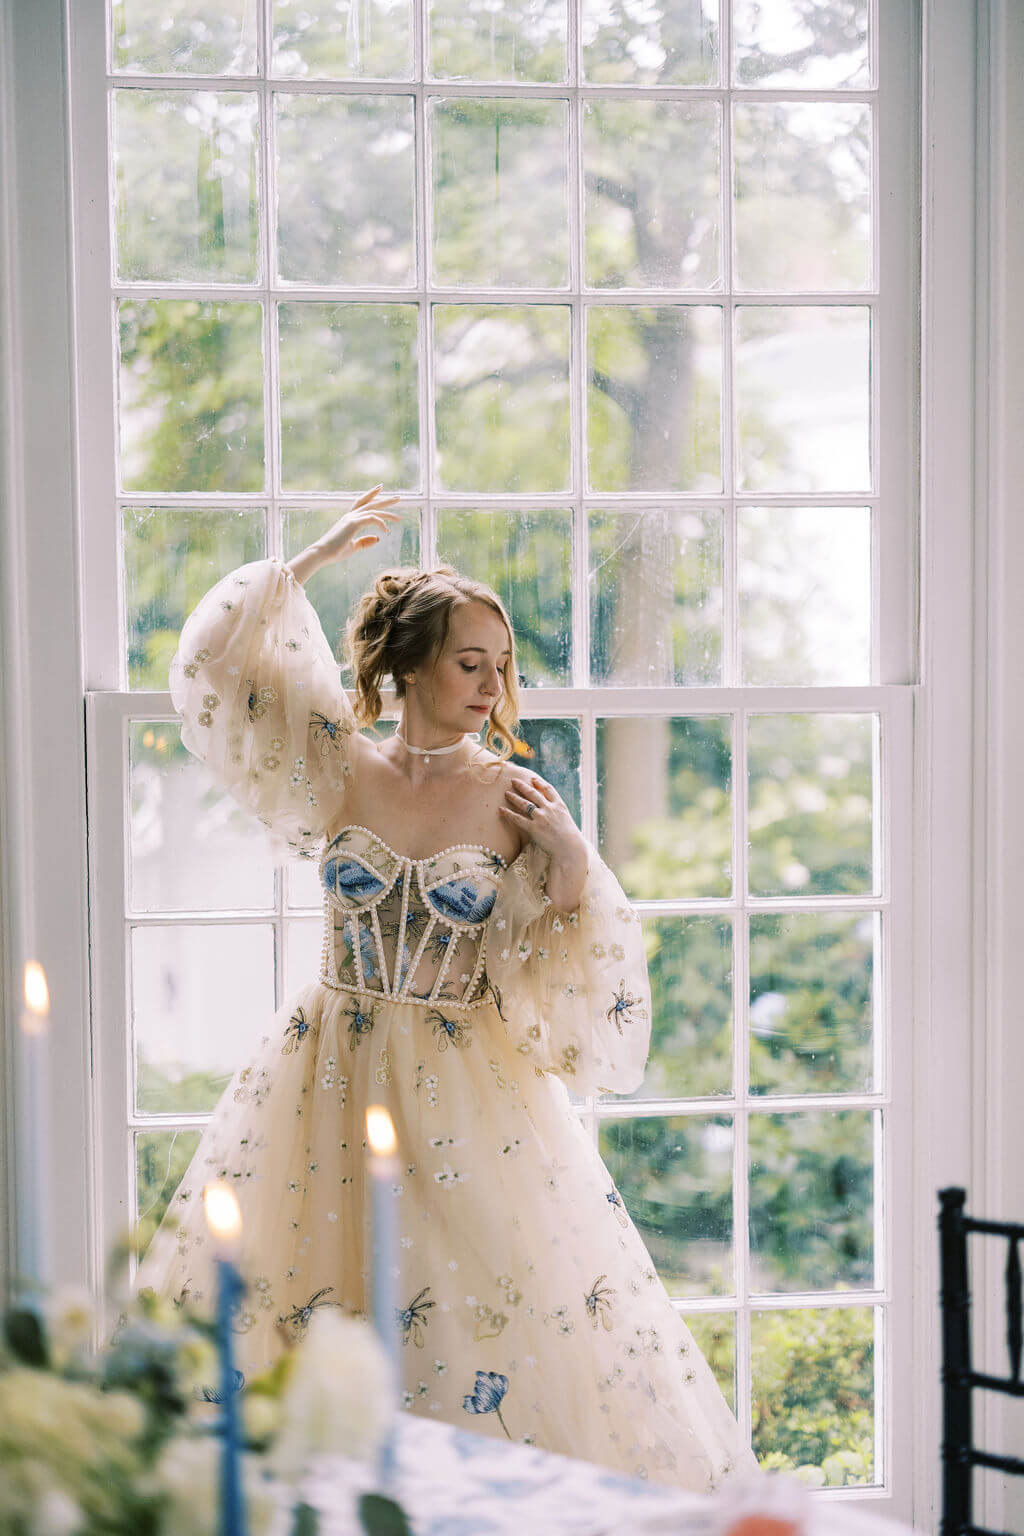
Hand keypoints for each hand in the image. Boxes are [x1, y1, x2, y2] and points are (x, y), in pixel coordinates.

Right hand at [285, 485, 403, 582]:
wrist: (323, 554)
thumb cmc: (335, 552)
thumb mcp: (354, 547)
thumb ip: (365, 542)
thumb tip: (378, 538)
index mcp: (349, 519)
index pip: (361, 503)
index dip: (371, 495)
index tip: (380, 489)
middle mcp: (350, 516)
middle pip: (370, 503)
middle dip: (385, 500)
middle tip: (399, 498)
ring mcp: (351, 518)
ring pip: (373, 510)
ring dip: (387, 513)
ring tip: (399, 518)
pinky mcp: (353, 523)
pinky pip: (372, 518)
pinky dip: (380, 523)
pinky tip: (386, 531)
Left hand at [501, 772, 586, 865]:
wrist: (570, 848)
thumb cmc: (571, 838)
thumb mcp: (567, 821)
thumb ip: (558, 815)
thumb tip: (552, 814)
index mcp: (560, 805)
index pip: (548, 789)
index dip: (539, 783)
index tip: (532, 778)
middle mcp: (549, 809)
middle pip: (533, 793)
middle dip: (522, 786)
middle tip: (514, 780)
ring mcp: (541, 817)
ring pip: (524, 804)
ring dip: (514, 797)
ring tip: (506, 793)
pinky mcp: (534, 828)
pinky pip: (518, 819)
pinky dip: (509, 814)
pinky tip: (501, 810)